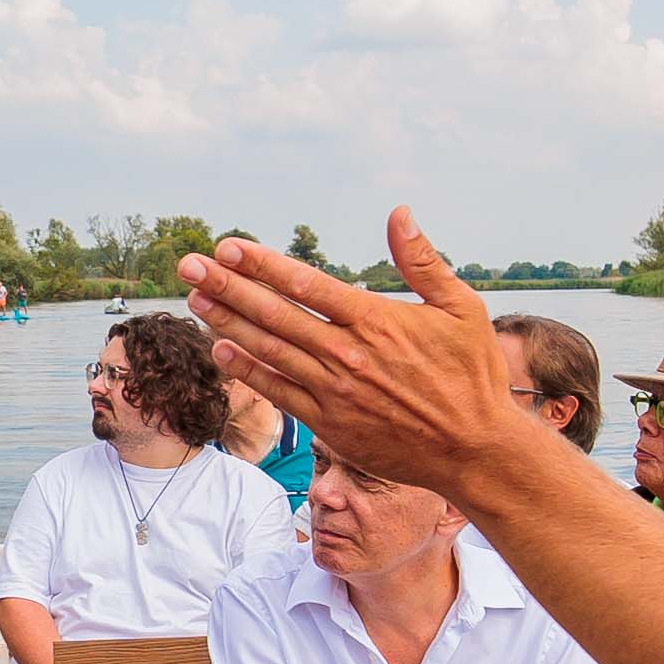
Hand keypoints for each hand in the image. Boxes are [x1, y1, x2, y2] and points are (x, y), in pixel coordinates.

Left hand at [178, 213, 518, 499]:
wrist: (475, 450)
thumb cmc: (472, 375)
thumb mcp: (460, 308)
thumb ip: (423, 261)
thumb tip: (398, 213)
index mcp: (376, 320)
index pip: (305, 284)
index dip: (263, 264)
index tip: (228, 247)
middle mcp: (348, 354)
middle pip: (275, 314)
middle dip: (228, 286)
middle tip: (188, 265)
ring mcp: (336, 391)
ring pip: (270, 351)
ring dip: (228, 323)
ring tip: (194, 299)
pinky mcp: (331, 425)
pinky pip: (280, 392)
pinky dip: (249, 371)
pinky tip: (223, 351)